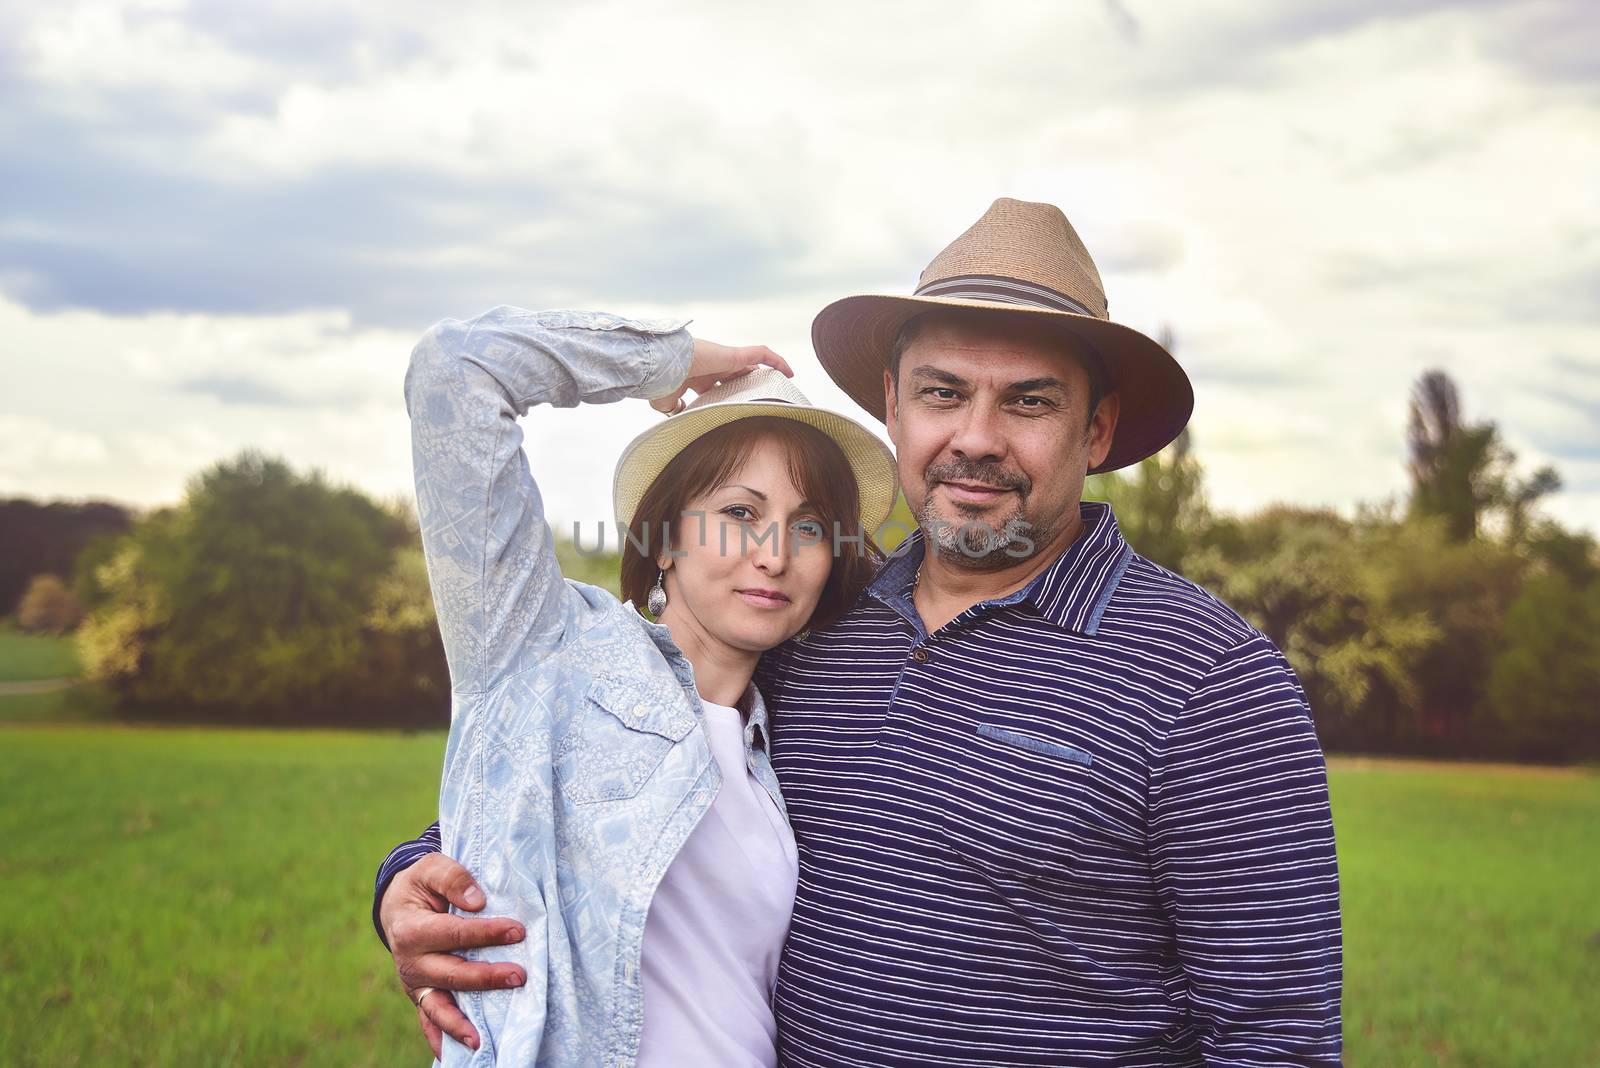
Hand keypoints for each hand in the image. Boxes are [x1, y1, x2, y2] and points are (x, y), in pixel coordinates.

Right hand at [381, 853, 526, 1057]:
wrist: (398, 904)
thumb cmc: (421, 885)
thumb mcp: (431, 868)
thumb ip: (453, 878)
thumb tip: (478, 901)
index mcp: (412, 929)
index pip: (454, 933)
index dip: (486, 933)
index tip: (518, 931)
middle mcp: (410, 962)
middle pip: (452, 974)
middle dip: (486, 978)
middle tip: (520, 976)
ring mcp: (415, 983)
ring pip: (438, 1006)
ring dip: (460, 1024)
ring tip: (481, 1039)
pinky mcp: (420, 995)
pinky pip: (429, 1020)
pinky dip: (440, 1037)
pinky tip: (457, 1053)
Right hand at [649, 339, 793, 413]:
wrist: (660, 367)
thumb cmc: (660, 382)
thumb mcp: (667, 402)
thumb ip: (677, 410)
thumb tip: (682, 417)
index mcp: (697, 377)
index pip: (717, 387)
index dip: (727, 396)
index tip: (735, 409)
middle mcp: (712, 366)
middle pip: (737, 376)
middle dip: (748, 387)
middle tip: (762, 402)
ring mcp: (723, 359)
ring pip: (751, 365)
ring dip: (765, 376)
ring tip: (779, 389)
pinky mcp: (733, 354)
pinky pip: (761, 353)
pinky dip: (776, 360)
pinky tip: (789, 372)